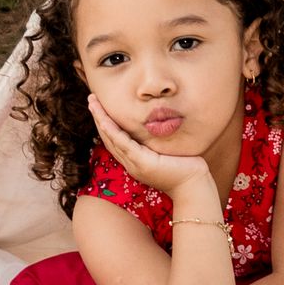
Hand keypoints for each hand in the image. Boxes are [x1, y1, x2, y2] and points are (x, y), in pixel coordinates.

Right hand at [88, 94, 216, 200]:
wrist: (193, 185)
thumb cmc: (184, 166)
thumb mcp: (165, 150)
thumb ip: (156, 140)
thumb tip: (156, 121)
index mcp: (134, 160)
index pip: (115, 139)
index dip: (105, 123)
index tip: (99, 107)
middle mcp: (131, 163)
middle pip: (108, 137)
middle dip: (98, 117)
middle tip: (91, 99)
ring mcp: (135, 164)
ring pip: (112, 139)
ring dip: (100, 120)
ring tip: (93, 104)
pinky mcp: (143, 163)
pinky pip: (123, 145)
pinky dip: (112, 132)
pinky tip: (105, 121)